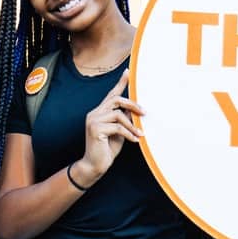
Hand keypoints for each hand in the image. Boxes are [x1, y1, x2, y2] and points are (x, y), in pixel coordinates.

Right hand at [73, 72, 143, 186]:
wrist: (94, 166)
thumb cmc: (106, 149)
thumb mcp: (118, 132)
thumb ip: (123, 120)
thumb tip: (135, 111)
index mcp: (99, 112)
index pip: (111, 94)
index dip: (120, 83)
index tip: (128, 72)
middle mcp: (94, 113)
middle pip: (116, 100)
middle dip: (132, 104)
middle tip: (144, 113)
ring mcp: (93, 120)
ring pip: (118, 114)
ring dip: (132, 124)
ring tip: (140, 133)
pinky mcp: (95, 129)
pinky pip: (117, 127)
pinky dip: (129, 133)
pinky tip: (135, 140)